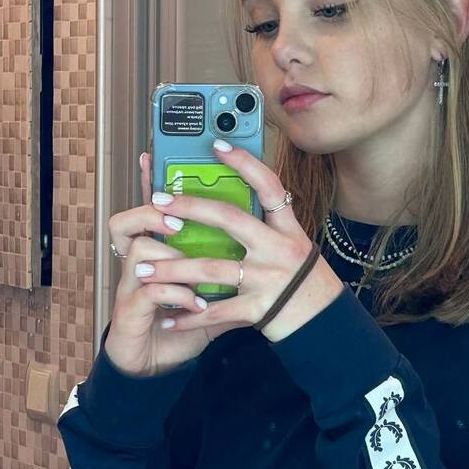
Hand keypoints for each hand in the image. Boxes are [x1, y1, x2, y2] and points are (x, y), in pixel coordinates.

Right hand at [105, 151, 216, 376]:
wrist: (153, 362)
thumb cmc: (183, 318)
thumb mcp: (212, 288)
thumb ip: (230, 264)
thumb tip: (264, 235)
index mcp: (161, 247)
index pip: (155, 206)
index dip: (154, 180)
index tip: (160, 154)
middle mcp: (142, 259)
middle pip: (137, 218)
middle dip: (158, 212)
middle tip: (180, 216)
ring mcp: (133, 285)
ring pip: (141, 252)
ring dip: (170, 258)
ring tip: (188, 261)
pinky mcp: (130, 312)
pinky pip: (149, 293)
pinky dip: (175, 296)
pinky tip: (193, 303)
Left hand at [135, 140, 343, 346]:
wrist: (325, 323)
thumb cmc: (305, 283)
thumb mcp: (294, 247)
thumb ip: (267, 229)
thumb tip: (227, 211)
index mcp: (288, 230)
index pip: (269, 187)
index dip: (245, 163)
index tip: (217, 145)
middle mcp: (279, 249)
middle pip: (230, 219)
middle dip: (191, 207)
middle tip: (158, 202)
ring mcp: (269, 278)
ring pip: (212, 269)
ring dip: (174, 271)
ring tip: (144, 272)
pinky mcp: (260, 308)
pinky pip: (217, 312)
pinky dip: (190, 317)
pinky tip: (168, 318)